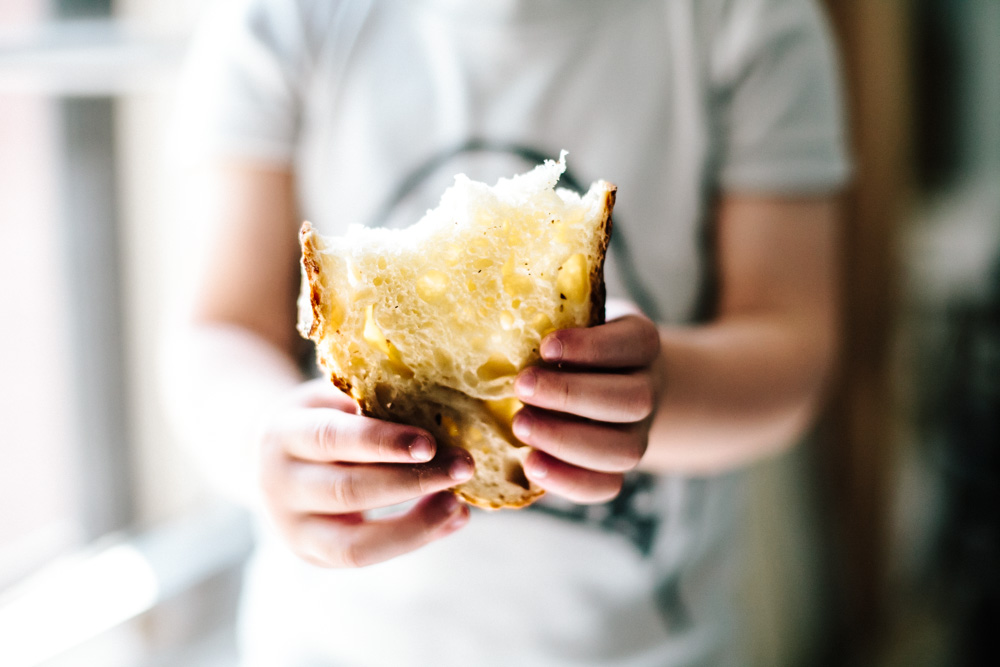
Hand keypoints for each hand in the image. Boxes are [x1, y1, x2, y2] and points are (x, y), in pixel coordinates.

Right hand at [257, 379, 474, 567]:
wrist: (269, 462)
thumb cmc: (317, 421)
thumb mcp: (330, 401)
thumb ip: (369, 405)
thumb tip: (438, 409)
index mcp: (283, 433)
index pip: (332, 437)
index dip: (381, 442)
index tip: (430, 442)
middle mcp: (280, 485)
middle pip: (348, 491)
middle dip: (412, 481)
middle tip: (464, 466)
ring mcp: (294, 529)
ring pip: (356, 541)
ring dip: (417, 523)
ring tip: (459, 502)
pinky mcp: (316, 556)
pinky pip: (368, 555)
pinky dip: (415, 537)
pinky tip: (451, 517)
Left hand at [512, 302, 661, 502]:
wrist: (602, 382)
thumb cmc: (573, 346)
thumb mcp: (572, 320)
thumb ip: (548, 320)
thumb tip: (494, 320)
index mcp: (641, 345)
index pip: (634, 343)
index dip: (593, 347)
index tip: (545, 345)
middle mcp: (648, 390)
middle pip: (632, 400)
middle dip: (572, 395)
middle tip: (522, 387)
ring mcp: (638, 434)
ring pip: (624, 450)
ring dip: (567, 441)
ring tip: (519, 426)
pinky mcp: (617, 468)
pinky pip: (606, 486)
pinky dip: (568, 480)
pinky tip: (531, 464)